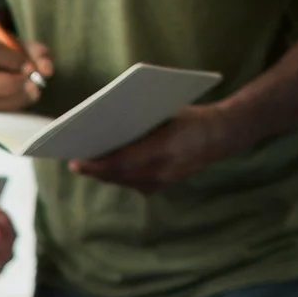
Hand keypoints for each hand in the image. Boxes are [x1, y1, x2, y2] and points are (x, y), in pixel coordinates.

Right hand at [0, 35, 52, 112]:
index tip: (31, 68)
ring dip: (14, 99)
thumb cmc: (15, 57)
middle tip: (33, 85)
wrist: (2, 69)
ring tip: (32, 93)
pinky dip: (11, 110)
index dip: (13, 60)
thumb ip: (40, 56)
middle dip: (12, 84)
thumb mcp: (29, 49)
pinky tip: (23, 101)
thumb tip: (46, 71)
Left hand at [70, 106, 235, 193]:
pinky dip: (119, 176)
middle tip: (75, 163)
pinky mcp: (164, 185)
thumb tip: (104, 123)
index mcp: (165, 147)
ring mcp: (165, 181)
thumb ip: (139, 120)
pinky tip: (106, 169)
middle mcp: (164, 169)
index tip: (77, 161)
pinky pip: (134, 184)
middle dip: (96, 170)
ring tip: (86, 166)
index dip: (98, 164)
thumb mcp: (166, 111)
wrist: (222, 135)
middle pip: (119, 175)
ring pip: (125, 182)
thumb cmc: (191, 116)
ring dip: (105, 175)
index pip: (122, 161)